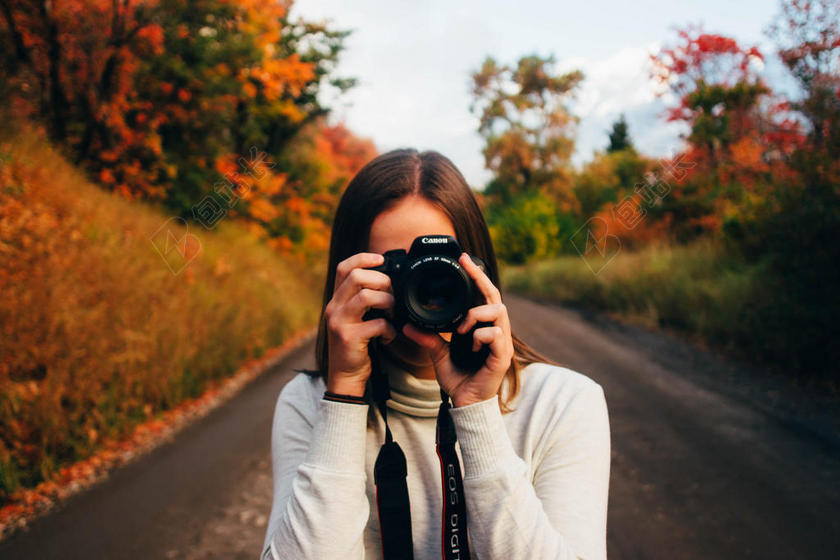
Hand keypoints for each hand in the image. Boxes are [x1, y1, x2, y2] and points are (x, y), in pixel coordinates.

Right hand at [325, 252, 397, 396]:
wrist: (345, 376)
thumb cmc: (355, 345)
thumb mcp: (354, 318)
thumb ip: (363, 300)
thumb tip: (388, 281)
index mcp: (336, 300)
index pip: (344, 267)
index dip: (363, 258)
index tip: (381, 259)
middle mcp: (334, 308)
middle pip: (357, 277)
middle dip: (382, 281)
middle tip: (392, 295)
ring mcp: (340, 322)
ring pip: (367, 296)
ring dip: (388, 302)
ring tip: (392, 314)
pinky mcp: (349, 338)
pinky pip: (377, 324)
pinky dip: (389, 329)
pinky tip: (388, 336)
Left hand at [402, 253, 513, 407]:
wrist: (465, 404)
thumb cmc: (458, 378)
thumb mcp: (438, 353)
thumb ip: (427, 337)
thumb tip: (408, 324)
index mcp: (482, 327)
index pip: (483, 295)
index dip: (476, 276)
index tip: (462, 259)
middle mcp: (495, 331)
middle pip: (495, 296)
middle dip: (481, 279)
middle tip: (466, 265)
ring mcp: (501, 343)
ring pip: (497, 312)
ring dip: (476, 315)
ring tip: (461, 329)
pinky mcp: (503, 356)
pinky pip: (495, 335)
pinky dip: (479, 336)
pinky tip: (469, 346)